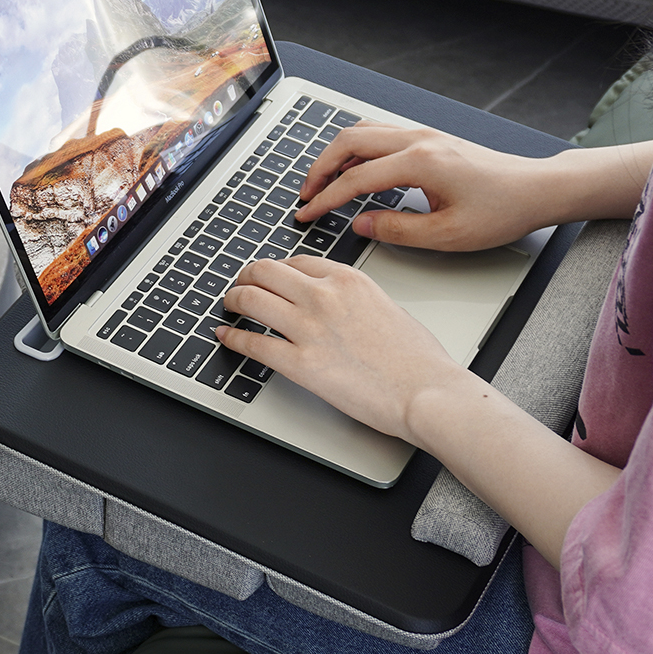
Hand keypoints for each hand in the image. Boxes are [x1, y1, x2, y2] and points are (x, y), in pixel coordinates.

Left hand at [217, 255, 466, 439]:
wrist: (425, 392)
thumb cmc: (417, 359)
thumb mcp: (388, 308)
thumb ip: (356, 301)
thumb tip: (338, 308)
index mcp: (347, 280)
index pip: (296, 261)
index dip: (276, 269)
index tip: (269, 277)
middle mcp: (324, 296)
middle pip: (265, 271)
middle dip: (246, 277)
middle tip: (240, 286)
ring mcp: (309, 328)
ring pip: (251, 299)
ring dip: (233, 300)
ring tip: (230, 307)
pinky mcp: (300, 364)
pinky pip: (253, 344)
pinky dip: (233, 338)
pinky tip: (227, 337)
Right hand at [295, 121, 555, 250]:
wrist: (536, 189)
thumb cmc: (502, 211)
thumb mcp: (447, 235)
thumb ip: (398, 230)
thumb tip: (361, 224)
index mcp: (421, 162)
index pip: (356, 178)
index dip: (326, 199)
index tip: (307, 213)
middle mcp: (419, 140)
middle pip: (350, 141)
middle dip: (320, 168)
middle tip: (305, 195)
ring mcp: (424, 135)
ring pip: (364, 132)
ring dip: (337, 155)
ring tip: (324, 183)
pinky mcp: (430, 140)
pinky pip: (381, 135)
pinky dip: (358, 150)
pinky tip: (355, 171)